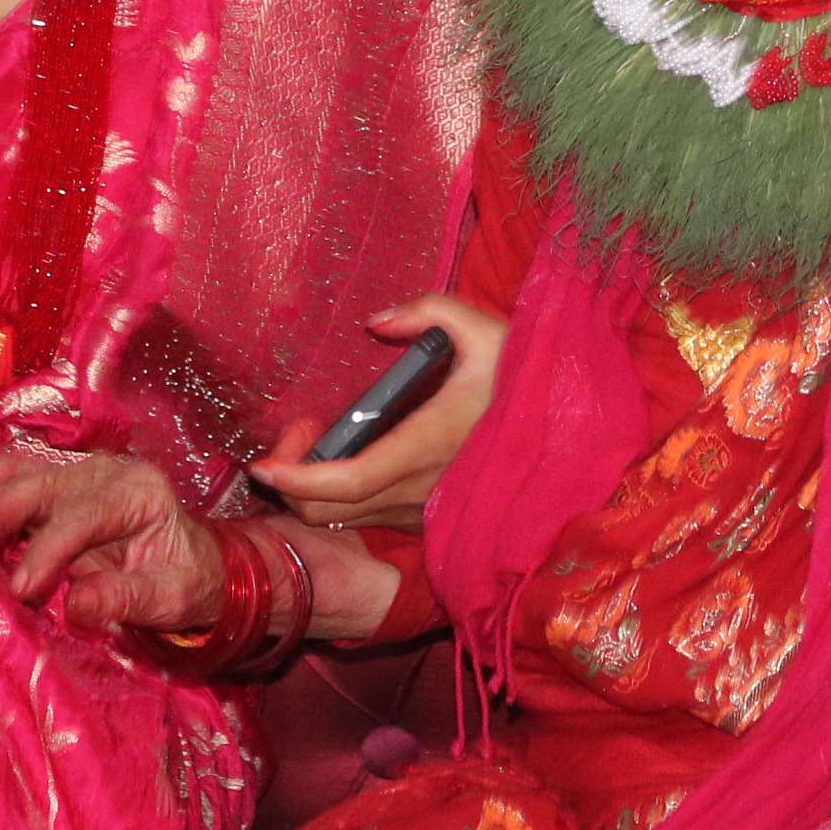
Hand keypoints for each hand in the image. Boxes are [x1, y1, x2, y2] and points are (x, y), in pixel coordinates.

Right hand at [0, 450, 224, 632]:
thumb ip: (126, 598)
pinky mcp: (55, 483)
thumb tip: (74, 605)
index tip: (20, 589)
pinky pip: (9, 479)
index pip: (85, 513)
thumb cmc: (185, 580)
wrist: (195, 560)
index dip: (49, 548)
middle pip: (41, 481)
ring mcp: (77, 471)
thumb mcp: (171, 598)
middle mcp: (105, 471)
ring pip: (16, 469)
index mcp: (140, 492)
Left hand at [250, 295, 502, 528]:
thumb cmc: (522, 377)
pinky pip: (367, 517)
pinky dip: (339, 496)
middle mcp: (420, 488)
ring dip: (314, 488)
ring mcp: (424, 508)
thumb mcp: (482, 328)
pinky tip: (346, 455)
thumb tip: (377, 321)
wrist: (569, 431)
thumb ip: (427, 310)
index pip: (349, 480)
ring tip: (322, 435)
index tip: (262, 464)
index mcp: (427, 444)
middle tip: (300, 429)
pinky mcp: (428, 516)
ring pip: (345, 518)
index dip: (297, 480)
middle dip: (293, 480)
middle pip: (331, 510)